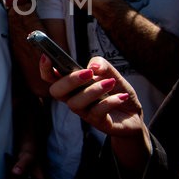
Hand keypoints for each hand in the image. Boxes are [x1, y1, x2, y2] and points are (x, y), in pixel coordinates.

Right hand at [41, 55, 150, 169]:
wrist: (133, 113)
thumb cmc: (117, 91)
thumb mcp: (112, 73)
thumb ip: (102, 65)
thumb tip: (92, 67)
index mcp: (73, 84)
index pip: (51, 77)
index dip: (45, 68)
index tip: (47, 56)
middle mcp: (73, 98)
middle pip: (56, 91)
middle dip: (69, 80)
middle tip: (88, 73)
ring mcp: (84, 111)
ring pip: (75, 103)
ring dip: (92, 91)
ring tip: (110, 83)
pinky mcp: (97, 122)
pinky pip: (97, 112)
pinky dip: (109, 102)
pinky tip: (121, 96)